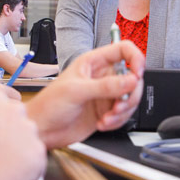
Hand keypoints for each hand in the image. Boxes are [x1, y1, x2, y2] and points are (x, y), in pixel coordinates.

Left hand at [25, 40, 144, 148]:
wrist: (42, 130)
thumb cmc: (48, 105)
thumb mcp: (76, 91)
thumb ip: (105, 86)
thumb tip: (130, 81)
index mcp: (93, 62)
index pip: (123, 50)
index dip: (135, 58)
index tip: (138, 73)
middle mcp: (102, 77)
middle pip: (132, 78)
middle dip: (130, 94)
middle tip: (119, 105)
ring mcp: (105, 95)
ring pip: (130, 98)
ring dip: (123, 111)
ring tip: (108, 117)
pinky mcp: (106, 111)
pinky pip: (124, 114)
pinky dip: (117, 121)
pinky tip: (103, 123)